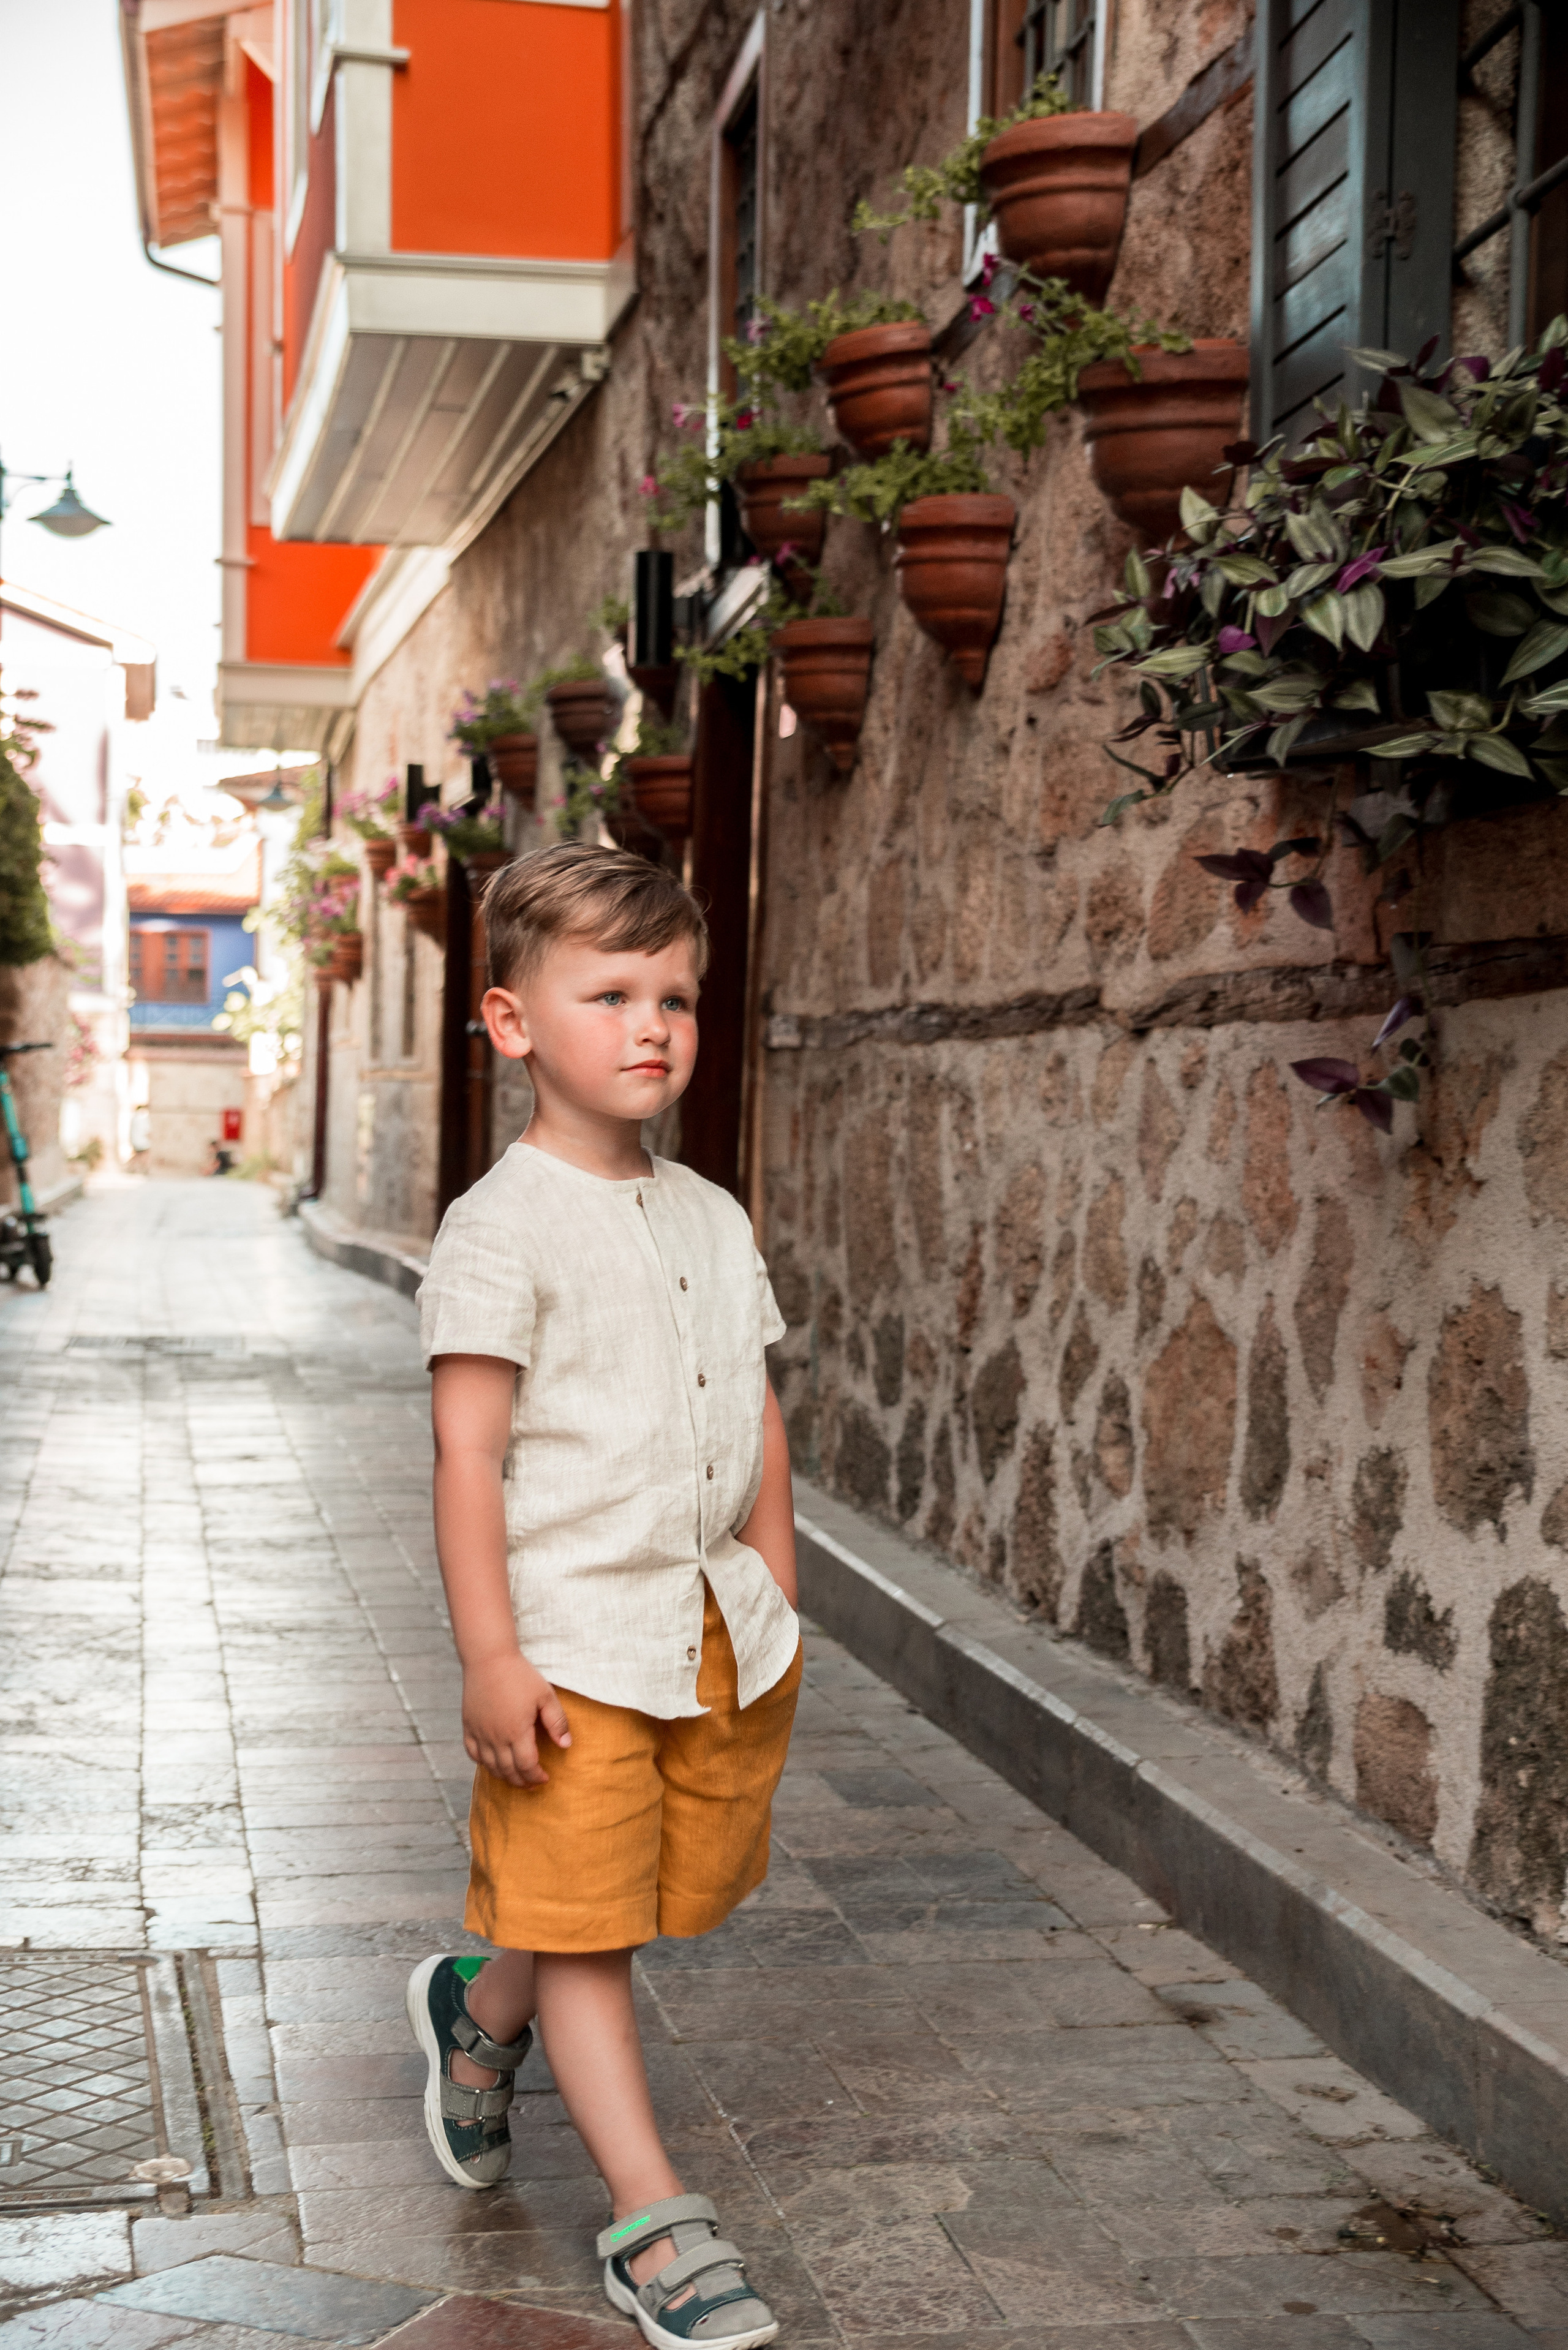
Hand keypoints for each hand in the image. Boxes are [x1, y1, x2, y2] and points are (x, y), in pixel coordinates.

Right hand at [462, 1651, 570, 1786]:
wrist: (489, 1658)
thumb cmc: (520, 1675)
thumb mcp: (545, 1696)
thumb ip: (557, 1722)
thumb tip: (566, 1745)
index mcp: (516, 1731)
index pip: (527, 1766)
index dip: (536, 1776)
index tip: (545, 1778)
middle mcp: (495, 1737)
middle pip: (508, 1771)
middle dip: (522, 1781)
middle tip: (532, 1783)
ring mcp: (479, 1732)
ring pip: (490, 1766)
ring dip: (504, 1775)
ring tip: (516, 1776)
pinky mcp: (468, 1725)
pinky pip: (472, 1753)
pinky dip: (483, 1763)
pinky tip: (493, 1762)